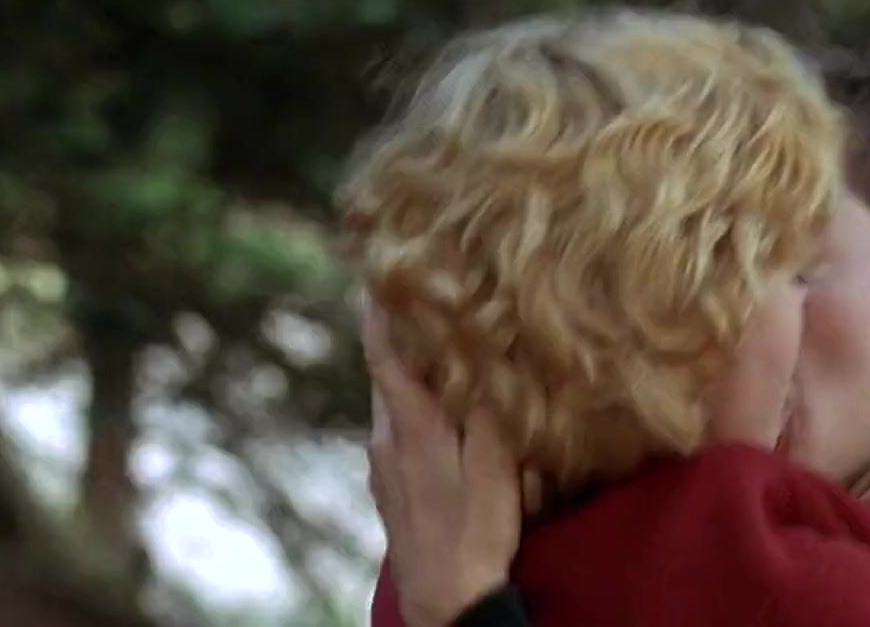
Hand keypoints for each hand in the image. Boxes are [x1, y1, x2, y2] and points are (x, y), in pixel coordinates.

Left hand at [364, 301, 522, 626]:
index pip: (385, 357)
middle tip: (413, 298)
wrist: (445, 599)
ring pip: (392, 403)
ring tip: (431, 346)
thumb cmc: (475, 533)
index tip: (375, 275)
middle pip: (385, 375)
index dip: (379, 315)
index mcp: (411, 429)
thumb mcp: (494, 466)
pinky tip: (438, 410)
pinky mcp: (390, 489)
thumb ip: (483, 410)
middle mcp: (386, 442)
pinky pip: (398, 430)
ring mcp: (383, 468)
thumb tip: (480, 357)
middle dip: (396, 336)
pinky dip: (413, 406)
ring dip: (407, 372)